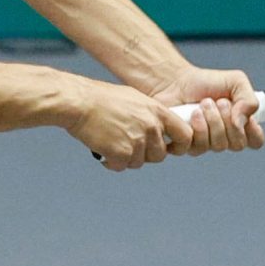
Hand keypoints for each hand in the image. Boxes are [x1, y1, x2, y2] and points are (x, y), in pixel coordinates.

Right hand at [70, 81, 191, 171]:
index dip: (179, 145)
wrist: (80, 103)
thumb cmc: (102, 99)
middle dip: (145, 154)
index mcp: (157, 112)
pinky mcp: (121, 153)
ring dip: (126, 158)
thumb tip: (158, 129)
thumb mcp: (135, 99)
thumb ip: (150, 115)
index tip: (171, 147)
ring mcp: (137, 141)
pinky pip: (122, 166)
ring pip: (139, 162)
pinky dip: (112, 162)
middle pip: (159, 155)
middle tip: (129, 145)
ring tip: (111, 143)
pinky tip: (103, 151)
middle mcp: (151, 127)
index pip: (185, 135)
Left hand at [154, 63, 264, 154]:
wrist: (175, 82)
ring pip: (218, 146)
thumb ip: (249, 99)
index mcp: (240, 125)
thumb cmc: (205, 82)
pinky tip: (192, 114)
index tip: (243, 114)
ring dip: (212, 120)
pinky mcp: (187, 146)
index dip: (253, 131)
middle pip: (238, 144)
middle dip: (228, 120)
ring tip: (203, 104)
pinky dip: (197, 128)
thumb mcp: (236, 81)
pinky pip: (198, 148)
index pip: (257, 141)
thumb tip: (242, 122)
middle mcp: (225, 137)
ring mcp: (207, 144)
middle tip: (219, 102)